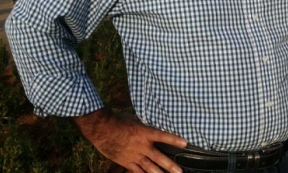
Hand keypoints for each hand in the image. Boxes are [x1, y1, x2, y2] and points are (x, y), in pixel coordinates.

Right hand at [73, 109, 187, 172]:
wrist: (101, 129)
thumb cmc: (118, 121)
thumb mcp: (134, 119)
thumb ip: (145, 123)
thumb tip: (152, 122)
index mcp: (144, 132)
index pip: (163, 136)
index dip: (174, 140)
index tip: (185, 143)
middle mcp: (141, 146)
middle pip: (158, 157)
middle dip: (170, 165)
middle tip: (180, 171)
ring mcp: (134, 155)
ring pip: (149, 167)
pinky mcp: (126, 162)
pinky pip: (136, 171)